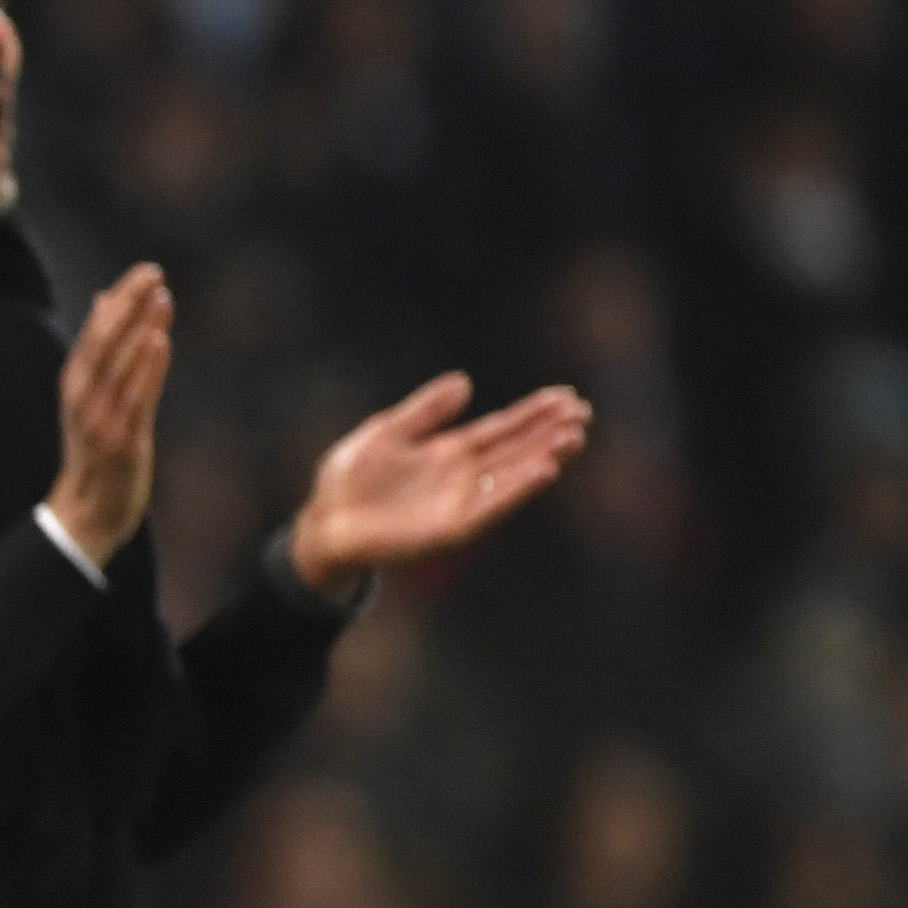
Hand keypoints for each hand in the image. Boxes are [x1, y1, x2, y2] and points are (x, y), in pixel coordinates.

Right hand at [44, 264, 171, 564]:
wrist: (87, 512)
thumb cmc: (95, 450)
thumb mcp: (91, 396)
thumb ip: (103, 349)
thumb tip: (103, 298)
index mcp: (74, 383)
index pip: (95, 331)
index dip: (119, 300)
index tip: (144, 272)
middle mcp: (82, 397)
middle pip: (103, 341)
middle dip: (128, 305)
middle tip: (153, 273)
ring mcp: (100, 420)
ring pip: (121, 365)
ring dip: (141, 329)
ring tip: (162, 297)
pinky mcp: (122, 441)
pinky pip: (136, 398)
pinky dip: (147, 368)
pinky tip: (160, 341)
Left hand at [288, 372, 591, 588]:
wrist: (324, 523)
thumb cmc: (351, 480)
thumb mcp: (386, 432)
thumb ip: (424, 410)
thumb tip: (465, 380)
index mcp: (448, 452)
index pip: (501, 428)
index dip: (532, 413)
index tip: (565, 396)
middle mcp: (462, 478)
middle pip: (516, 450)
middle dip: (549, 432)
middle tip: (583, 412)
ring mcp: (460, 503)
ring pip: (512, 476)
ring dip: (543, 457)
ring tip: (572, 437)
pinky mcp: (452, 527)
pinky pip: (491, 506)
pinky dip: (517, 488)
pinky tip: (543, 470)